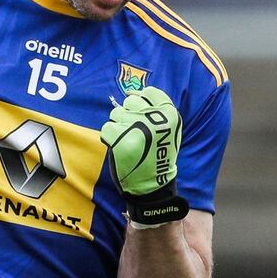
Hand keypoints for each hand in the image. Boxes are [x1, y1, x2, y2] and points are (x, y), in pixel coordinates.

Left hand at [101, 86, 189, 225]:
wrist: (152, 185)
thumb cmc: (157, 155)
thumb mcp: (168, 130)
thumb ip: (155, 110)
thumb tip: (131, 92)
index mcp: (170, 114)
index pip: (149, 92)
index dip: (141, 101)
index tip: (140, 113)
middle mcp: (155, 118)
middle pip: (130, 101)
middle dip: (128, 115)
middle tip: (135, 133)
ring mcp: (138, 128)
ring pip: (116, 114)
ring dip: (118, 126)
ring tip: (128, 141)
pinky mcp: (122, 140)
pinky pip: (107, 128)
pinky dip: (109, 138)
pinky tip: (119, 147)